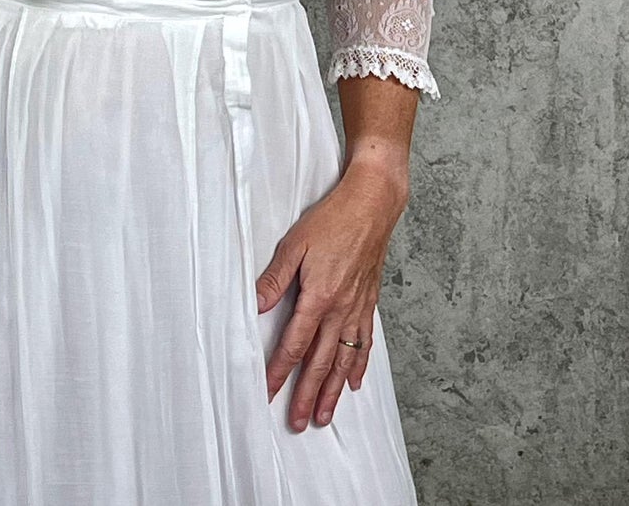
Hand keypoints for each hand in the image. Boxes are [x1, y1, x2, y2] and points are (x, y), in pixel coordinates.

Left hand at [255, 160, 408, 431]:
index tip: (269, 393)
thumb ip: (275, 278)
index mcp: (319, 297)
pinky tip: (353, 382)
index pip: (294, 344)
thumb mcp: (295, 244)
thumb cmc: (333, 220)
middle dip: (307, 394)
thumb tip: (255, 305)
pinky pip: (364, 342)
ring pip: (344, 359)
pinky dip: (358, 365)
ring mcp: (358, 308)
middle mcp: (341, 309)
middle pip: (320, 361)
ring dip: (332, 390)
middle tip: (298, 422)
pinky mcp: (369, 302)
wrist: (373, 205)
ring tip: (324, 415)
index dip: (280, 372)